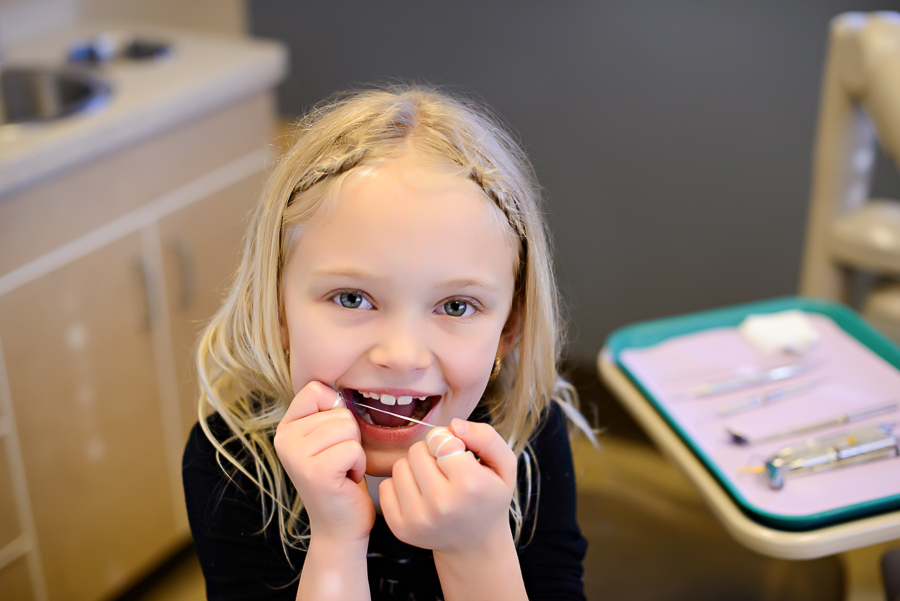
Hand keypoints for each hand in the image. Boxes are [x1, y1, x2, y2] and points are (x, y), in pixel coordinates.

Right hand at [274, 382, 374, 544]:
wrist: (339, 526)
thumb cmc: (340, 477)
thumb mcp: (328, 438)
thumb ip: (327, 412)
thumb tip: (336, 386)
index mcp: (286, 427)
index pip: (316, 390)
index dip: (336, 412)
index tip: (331, 440)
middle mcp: (284, 439)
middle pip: (339, 410)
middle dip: (350, 436)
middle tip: (338, 462)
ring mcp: (296, 456)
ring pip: (348, 427)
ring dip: (355, 451)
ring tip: (342, 470)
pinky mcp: (315, 472)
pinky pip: (353, 448)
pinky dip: (358, 464)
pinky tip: (346, 480)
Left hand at [379, 419, 516, 555]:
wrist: (476, 543)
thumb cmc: (489, 497)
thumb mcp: (504, 465)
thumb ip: (486, 437)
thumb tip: (453, 425)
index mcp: (470, 485)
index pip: (440, 439)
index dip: (448, 440)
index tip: (458, 454)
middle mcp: (442, 504)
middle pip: (417, 451)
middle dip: (430, 453)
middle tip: (446, 470)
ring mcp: (418, 519)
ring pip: (399, 466)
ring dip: (415, 469)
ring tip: (433, 482)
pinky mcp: (401, 528)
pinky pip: (385, 487)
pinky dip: (401, 486)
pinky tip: (419, 495)